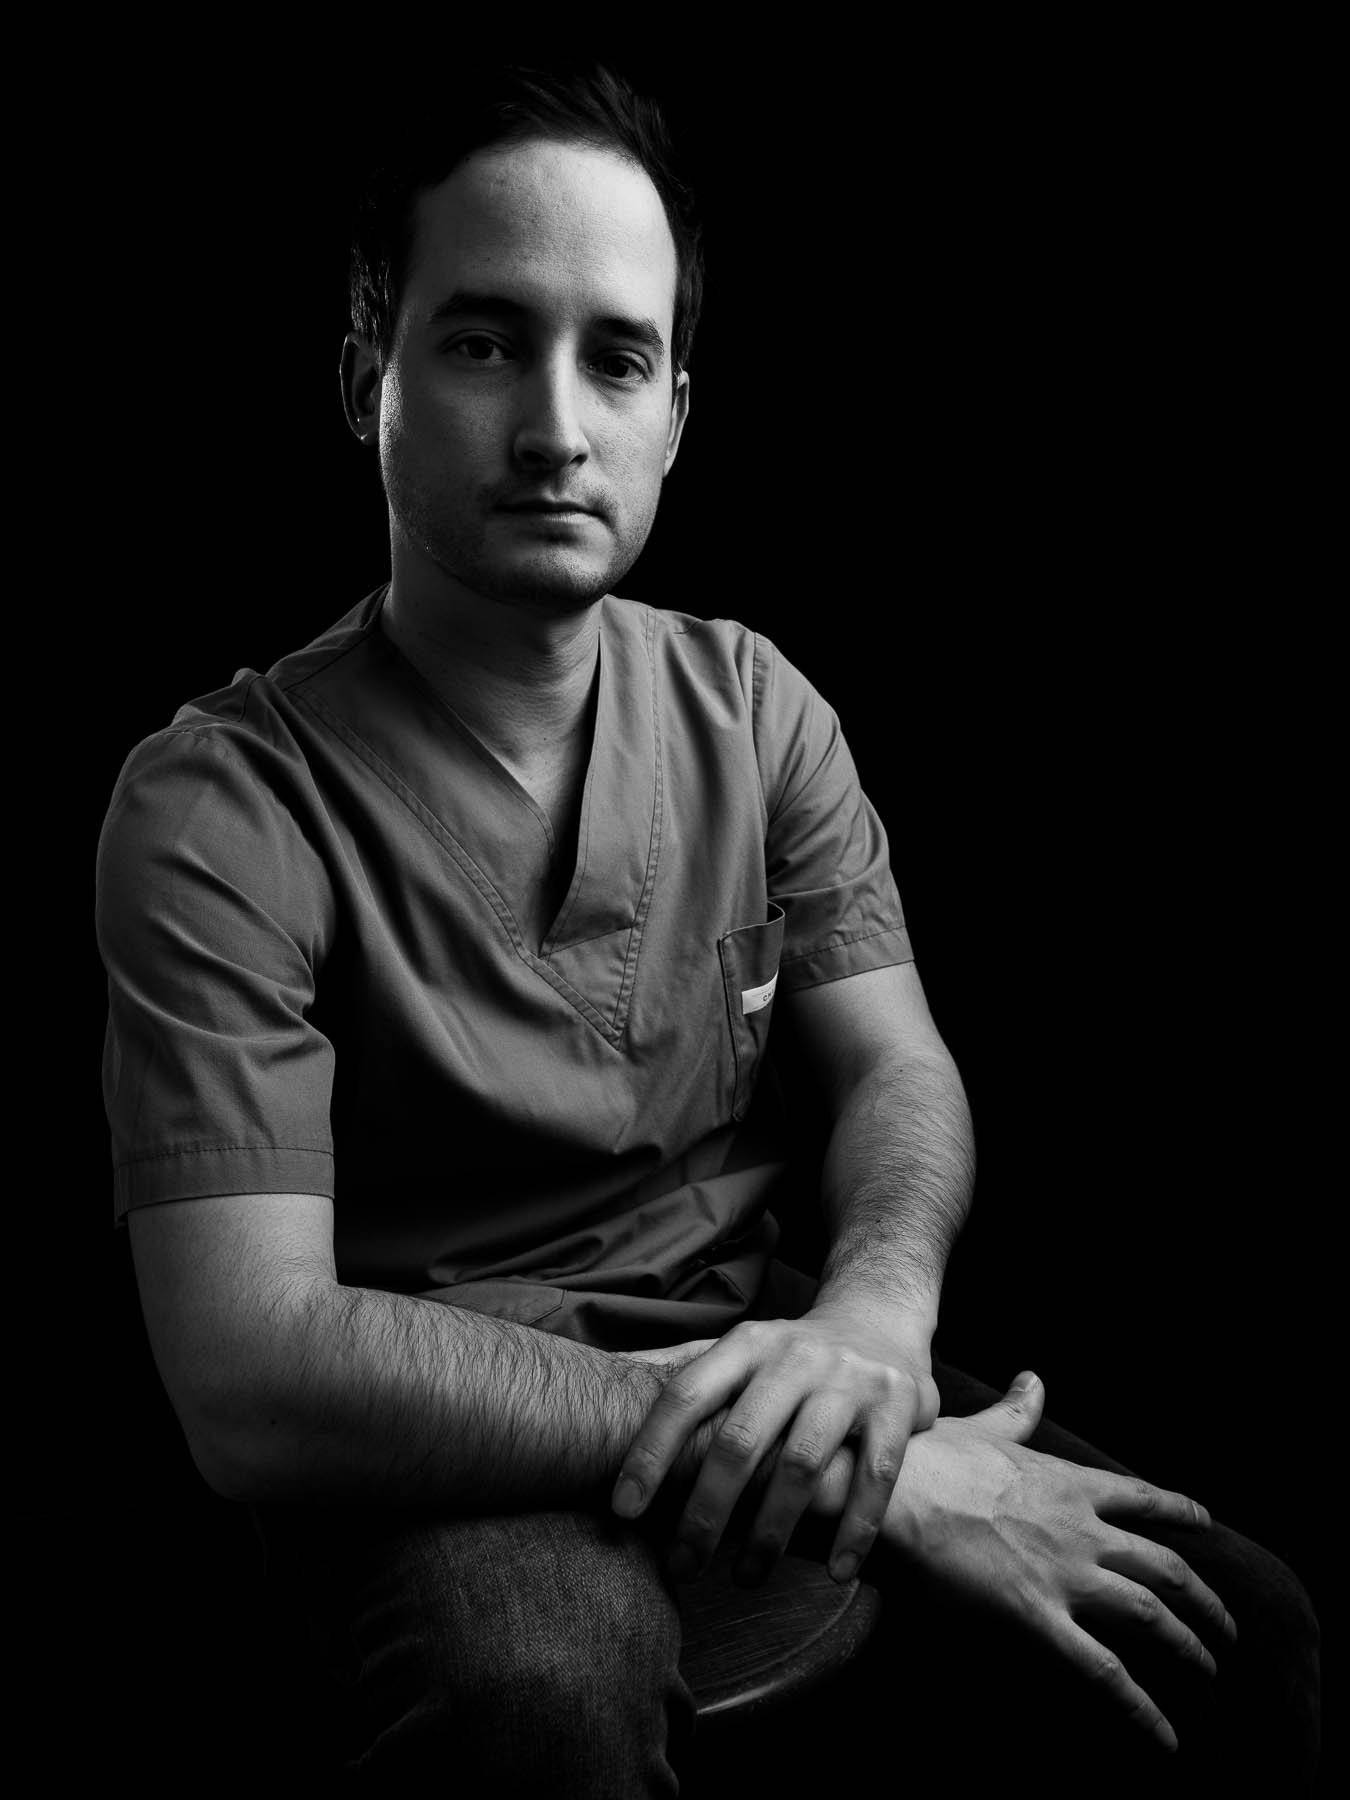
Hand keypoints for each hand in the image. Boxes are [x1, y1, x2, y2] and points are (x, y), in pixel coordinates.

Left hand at [612, 1306, 938, 1585]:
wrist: (880, 1317)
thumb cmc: (790, 1355)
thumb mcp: (741, 1349)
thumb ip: (685, 1375)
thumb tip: (601, 1393)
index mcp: (746, 1342)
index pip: (685, 1395)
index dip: (649, 1453)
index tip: (622, 1512)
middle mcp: (794, 1356)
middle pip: (740, 1440)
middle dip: (706, 1511)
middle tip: (683, 1566)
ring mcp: (849, 1379)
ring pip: (803, 1466)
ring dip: (771, 1532)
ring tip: (747, 1578)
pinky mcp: (897, 1407)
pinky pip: (874, 1479)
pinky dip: (853, 1531)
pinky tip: (835, 1574)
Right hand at [874, 1372, 1236, 1753]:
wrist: (896, 1492)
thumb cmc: (929, 1458)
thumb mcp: (983, 1428)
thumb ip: (1016, 1412)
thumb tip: (1034, 1379)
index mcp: (1068, 1483)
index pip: (1142, 1497)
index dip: (1180, 1512)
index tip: (1206, 1524)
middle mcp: (1082, 1530)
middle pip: (1165, 1566)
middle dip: (1204, 1599)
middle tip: (1225, 1624)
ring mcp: (1066, 1576)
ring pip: (1151, 1615)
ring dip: (1189, 1645)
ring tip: (1209, 1667)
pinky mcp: (1039, 1618)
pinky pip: (1104, 1671)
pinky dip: (1141, 1708)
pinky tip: (1164, 1735)